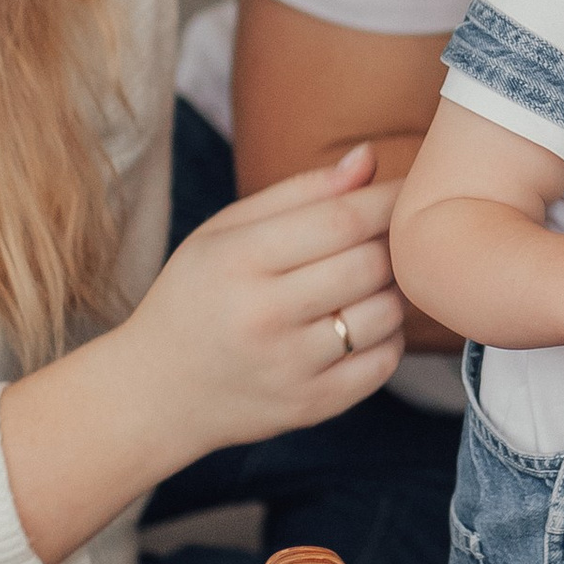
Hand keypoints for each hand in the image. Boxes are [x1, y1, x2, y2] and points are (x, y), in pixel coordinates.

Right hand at [1, 147, 410, 563]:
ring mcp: (290, 367)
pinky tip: (365, 323)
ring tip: (375, 278)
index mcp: (238, 260)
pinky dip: (390, 335)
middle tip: (393, 235)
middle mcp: (264, 316)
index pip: (341, 219)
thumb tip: (369, 157)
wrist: (156, 393)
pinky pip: (384, 362)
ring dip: (395, 289)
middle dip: (394, 243)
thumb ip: (300, 192)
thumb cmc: (196, 296)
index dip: (387, 198)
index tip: (407, 187)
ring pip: (386, 313)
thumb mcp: (224, 232)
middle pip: (370, 264)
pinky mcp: (311, 406)